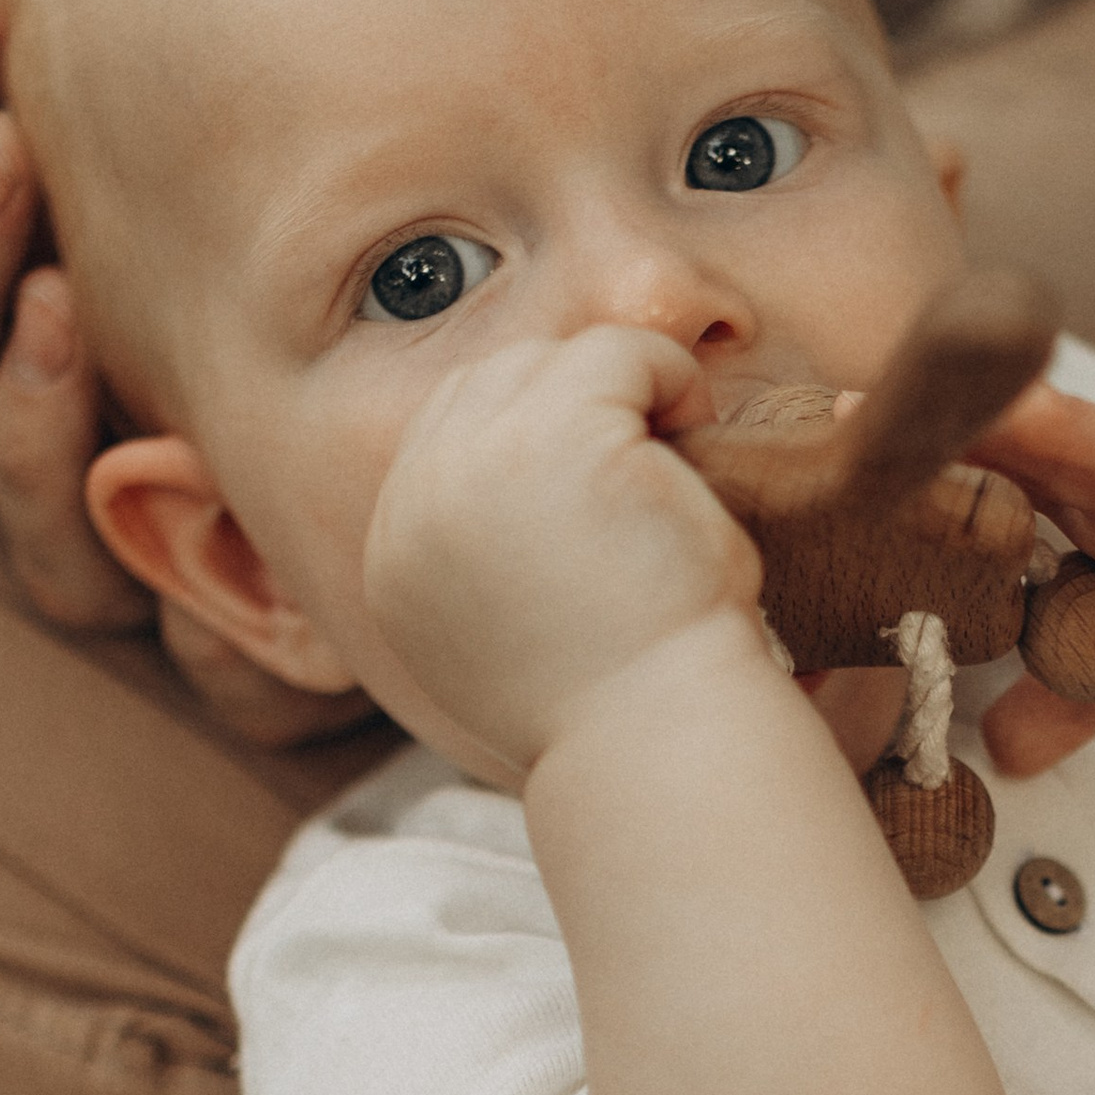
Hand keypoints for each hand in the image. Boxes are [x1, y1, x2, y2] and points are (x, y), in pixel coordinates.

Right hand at [0, 0, 366, 741]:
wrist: (476, 551)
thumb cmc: (346, 313)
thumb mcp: (269, 163)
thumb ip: (172, 26)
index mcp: (31, 286)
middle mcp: (33, 404)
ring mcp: (81, 519)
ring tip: (50, 272)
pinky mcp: (161, 620)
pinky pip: (87, 574)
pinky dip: (81, 485)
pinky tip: (124, 424)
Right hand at [362, 325, 767, 775]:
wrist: (659, 742)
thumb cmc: (620, 710)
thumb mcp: (517, 647)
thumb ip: (489, 567)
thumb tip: (523, 505)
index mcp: (396, 562)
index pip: (445, 441)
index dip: (535, 446)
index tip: (603, 504)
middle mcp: (415, 506)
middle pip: (490, 386)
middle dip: (575, 412)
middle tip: (647, 483)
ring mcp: (476, 462)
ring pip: (553, 361)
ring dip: (625, 398)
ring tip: (673, 475)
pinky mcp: (558, 433)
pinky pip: (619, 351)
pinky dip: (671, 383)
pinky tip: (698, 448)